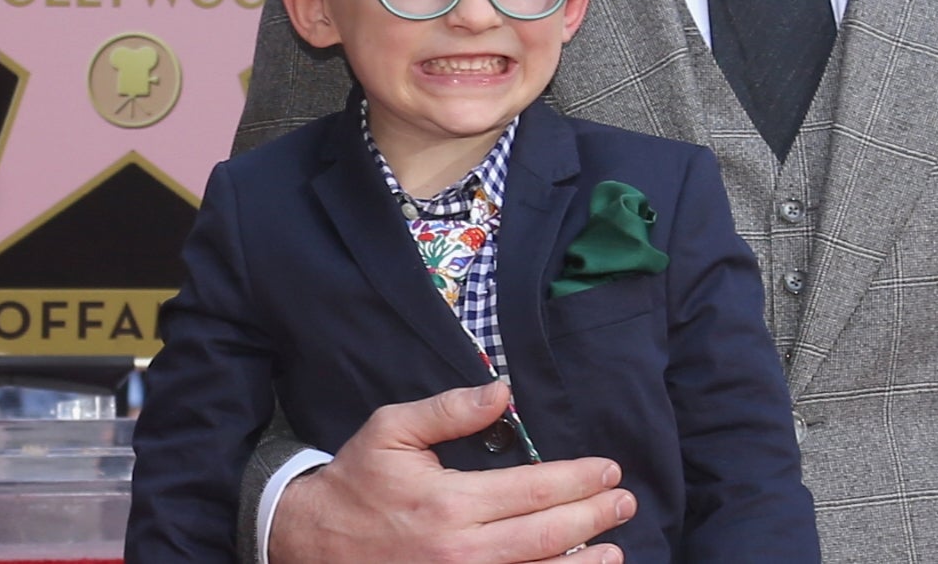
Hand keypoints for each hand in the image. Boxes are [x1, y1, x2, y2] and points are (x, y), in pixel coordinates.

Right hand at [268, 383, 632, 563]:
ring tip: (615, 548)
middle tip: (624, 501)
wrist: (312, 542)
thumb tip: (502, 390)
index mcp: (449, 502)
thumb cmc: (357, 480)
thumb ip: (450, 410)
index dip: (577, 480)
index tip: (608, 469)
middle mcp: (461, 551)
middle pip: (546, 536)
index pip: (532, 490)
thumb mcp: (393, 430)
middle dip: (593, 517)